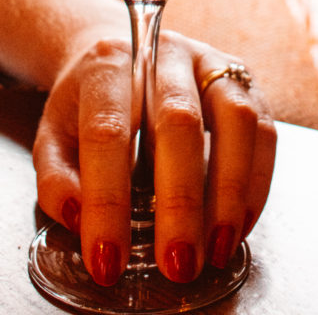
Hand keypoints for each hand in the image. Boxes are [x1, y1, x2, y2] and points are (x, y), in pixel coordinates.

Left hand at [31, 29, 276, 285]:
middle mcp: (165, 54)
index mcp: (109, 66)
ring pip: (236, 118)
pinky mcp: (244, 80)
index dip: (108, 201)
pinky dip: (255, 183)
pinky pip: (263, 129)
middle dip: (180, 201)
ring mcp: (210, 63)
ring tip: (216, 249)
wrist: (124, 52)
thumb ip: (56, 179)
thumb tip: (79, 217)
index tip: (108, 259)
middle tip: (176, 264)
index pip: (107, 132)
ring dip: (230, 193)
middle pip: (180, 121)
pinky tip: (237, 225)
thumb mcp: (53, 136)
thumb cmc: (90, 103)